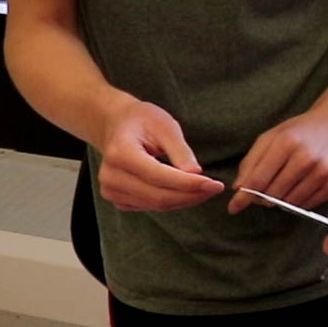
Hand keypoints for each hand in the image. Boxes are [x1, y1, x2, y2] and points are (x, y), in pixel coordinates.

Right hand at [96, 99, 225, 211]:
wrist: (116, 124)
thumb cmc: (142, 120)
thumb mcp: (165, 125)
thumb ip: (180, 151)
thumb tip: (197, 175)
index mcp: (121, 154)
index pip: (159, 176)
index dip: (189, 184)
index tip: (214, 184)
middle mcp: (111, 176)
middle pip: (158, 196)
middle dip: (191, 195)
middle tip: (216, 188)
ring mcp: (111, 190)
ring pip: (156, 204)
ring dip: (184, 200)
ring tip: (206, 190)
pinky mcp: (117, 199)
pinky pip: (149, 206)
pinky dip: (172, 202)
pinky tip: (188, 192)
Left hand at [227, 108, 327, 213]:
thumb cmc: (301, 131)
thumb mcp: (273, 137)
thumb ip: (252, 161)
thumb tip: (238, 189)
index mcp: (286, 143)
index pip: (258, 179)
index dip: (243, 196)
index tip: (234, 207)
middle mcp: (306, 157)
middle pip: (273, 194)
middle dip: (263, 197)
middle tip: (265, 190)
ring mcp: (323, 171)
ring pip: (290, 202)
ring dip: (282, 199)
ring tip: (285, 185)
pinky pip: (308, 205)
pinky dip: (299, 201)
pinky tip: (300, 187)